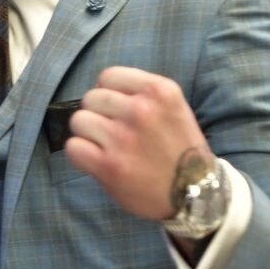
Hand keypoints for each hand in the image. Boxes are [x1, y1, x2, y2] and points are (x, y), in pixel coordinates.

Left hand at [64, 65, 210, 219]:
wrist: (196, 192)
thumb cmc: (180, 149)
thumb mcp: (174, 107)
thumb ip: (142, 93)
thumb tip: (100, 89)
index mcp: (159, 90)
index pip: (108, 76)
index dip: (107, 92)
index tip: (116, 110)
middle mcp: (142, 110)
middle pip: (90, 97)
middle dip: (97, 114)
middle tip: (112, 132)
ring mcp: (124, 138)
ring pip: (79, 121)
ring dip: (87, 134)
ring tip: (105, 147)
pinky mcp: (109, 165)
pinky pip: (73, 147)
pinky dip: (80, 155)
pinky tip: (96, 160)